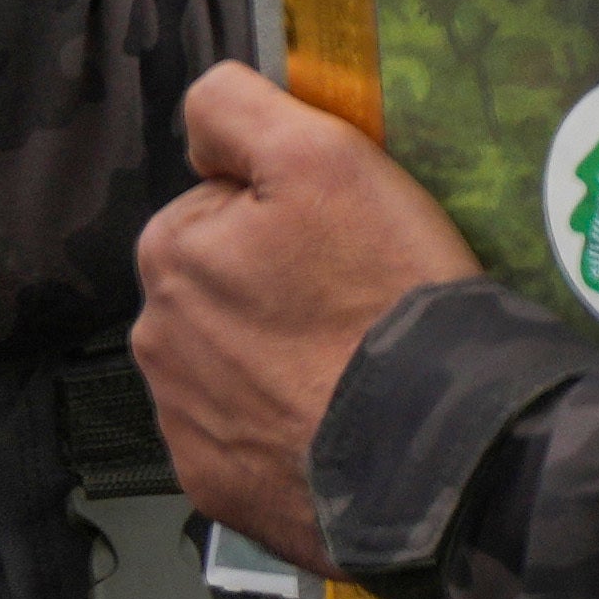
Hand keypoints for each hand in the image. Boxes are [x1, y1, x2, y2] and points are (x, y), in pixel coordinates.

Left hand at [132, 59, 482, 574]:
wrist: (442, 450)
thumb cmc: (386, 295)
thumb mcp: (326, 157)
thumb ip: (238, 111)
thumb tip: (200, 119)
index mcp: (169, 252)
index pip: (221, 210)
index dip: (290, 220)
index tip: (345, 247)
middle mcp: (156, 339)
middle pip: (222, 291)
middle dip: (277, 293)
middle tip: (359, 312)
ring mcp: (184, 422)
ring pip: (232, 368)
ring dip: (280, 365)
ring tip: (356, 374)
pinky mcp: (217, 488)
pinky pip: (246, 445)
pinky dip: (285, 435)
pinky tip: (340, 430)